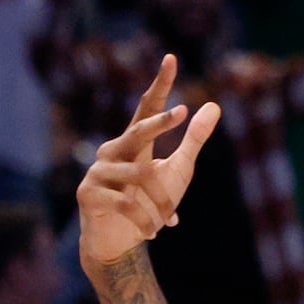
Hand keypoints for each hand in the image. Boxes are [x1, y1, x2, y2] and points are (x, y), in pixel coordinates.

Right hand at [77, 56, 219, 271]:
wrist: (119, 245)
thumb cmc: (148, 206)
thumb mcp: (178, 172)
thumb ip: (193, 141)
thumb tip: (215, 105)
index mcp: (133, 143)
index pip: (146, 107)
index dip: (160, 84)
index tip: (171, 59)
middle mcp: (112, 150)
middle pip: (139, 130)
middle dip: (161, 123)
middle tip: (183, 113)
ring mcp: (97, 170)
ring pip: (142, 176)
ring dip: (163, 203)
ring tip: (168, 221)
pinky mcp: (88, 193)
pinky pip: (127, 203)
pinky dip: (146, 220)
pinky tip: (153, 233)